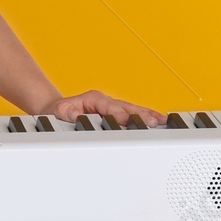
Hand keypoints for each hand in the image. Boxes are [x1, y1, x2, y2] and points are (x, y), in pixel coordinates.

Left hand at [49, 89, 163, 127]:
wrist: (57, 111)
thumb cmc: (58, 113)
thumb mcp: (58, 112)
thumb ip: (67, 113)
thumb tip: (76, 116)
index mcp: (93, 98)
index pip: (109, 107)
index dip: (118, 114)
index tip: (127, 120)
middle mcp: (105, 101)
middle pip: (126, 107)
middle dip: (140, 114)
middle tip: (153, 122)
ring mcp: (113, 106)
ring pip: (133, 109)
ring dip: (148, 115)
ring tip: (163, 121)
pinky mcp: (117, 112)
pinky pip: (134, 113)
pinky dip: (147, 117)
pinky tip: (159, 121)